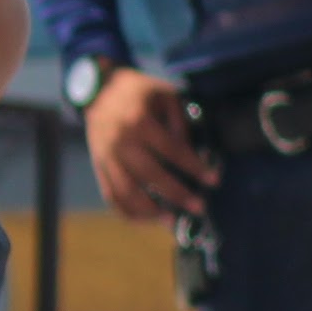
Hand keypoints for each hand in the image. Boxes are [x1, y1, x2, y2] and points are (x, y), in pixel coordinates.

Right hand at [85, 63, 213, 222]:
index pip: (172, 150)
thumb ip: (180, 123)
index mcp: (139, 121)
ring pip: (127, 191)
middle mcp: (121, 141)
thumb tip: (191, 154)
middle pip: (151, 175)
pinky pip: (110, 195)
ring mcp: (106, 156)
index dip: (194, 167)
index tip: (213, 180)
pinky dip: (127, 212)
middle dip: (177, 195)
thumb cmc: (139, 92)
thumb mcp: (166, 95)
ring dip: (150, 211)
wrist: (99, 89)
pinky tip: (146, 220)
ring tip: (172, 221)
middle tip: (199, 207)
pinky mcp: (98, 166)